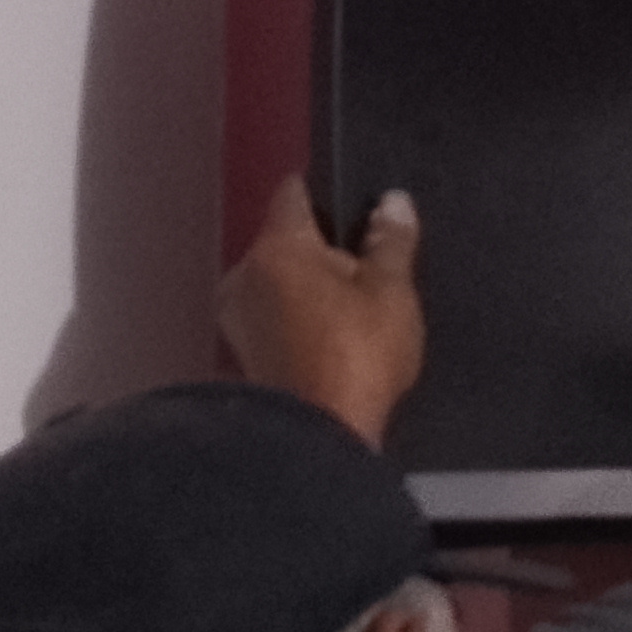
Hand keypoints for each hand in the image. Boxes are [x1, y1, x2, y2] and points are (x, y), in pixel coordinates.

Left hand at [218, 175, 422, 447]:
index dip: (322, 192)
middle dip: (319, 254)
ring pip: (275, 286)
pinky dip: (296, 328)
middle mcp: (245, 275)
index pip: (294, 193)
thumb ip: (392, 241)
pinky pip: (272, 324)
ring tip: (350, 322)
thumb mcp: (393, 293)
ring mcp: (237, 319)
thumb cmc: (354, 361)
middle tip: (364, 278)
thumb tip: (394, 204)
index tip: (345, 201)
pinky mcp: (242, 358)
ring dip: (305, 294)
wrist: (318, 440)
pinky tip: (329, 348)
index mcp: (279, 244)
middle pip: (285, 244)